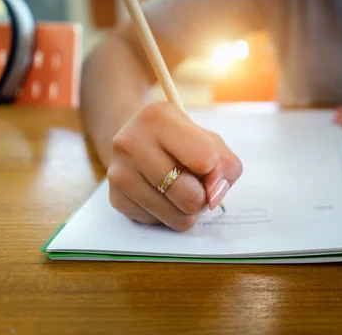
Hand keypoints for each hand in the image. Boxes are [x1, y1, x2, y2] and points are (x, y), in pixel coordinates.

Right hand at [107, 102, 242, 230]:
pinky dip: (167, 214)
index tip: (210, 166)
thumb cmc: (182, 140)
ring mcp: (119, 172)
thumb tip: (213, 198)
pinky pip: (158, 223)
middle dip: (203, 197)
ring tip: (180, 189)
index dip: (216, 170)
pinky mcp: (116, 198)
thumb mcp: (210, 140)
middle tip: (198, 185)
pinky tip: (161, 194)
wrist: (137, 140)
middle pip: (190, 196)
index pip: (206, 159)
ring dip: (187, 209)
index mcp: (158, 117)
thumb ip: (225, 165)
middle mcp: (131, 142)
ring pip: (176, 216)